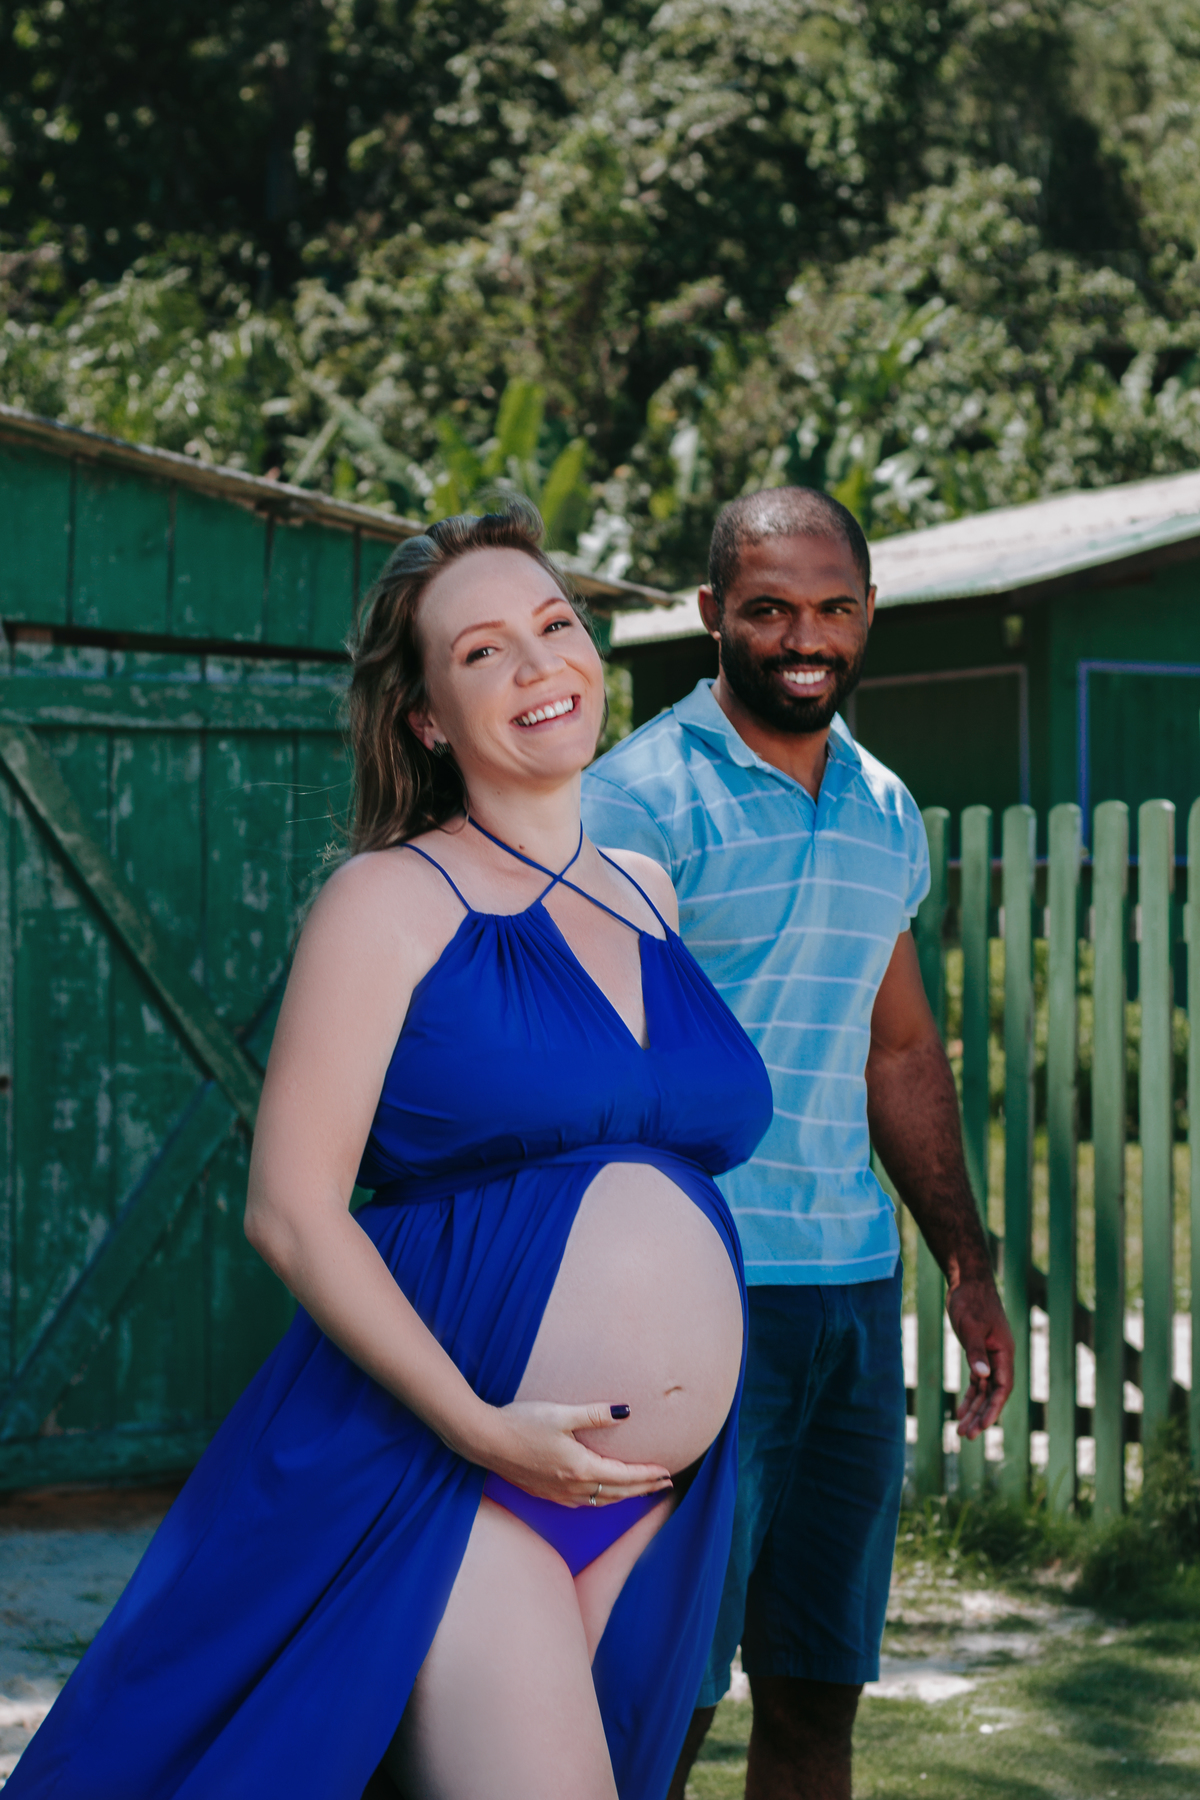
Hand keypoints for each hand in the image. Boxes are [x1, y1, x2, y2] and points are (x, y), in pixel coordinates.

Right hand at [479, 1400, 673, 1507]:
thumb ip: (596, 1414)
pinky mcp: (545, 1492)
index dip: (647, 1476)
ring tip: (641, 1491)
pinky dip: (602, 1499)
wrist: (485, 1441)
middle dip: (643, 1489)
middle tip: (664, 1485)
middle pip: (617, 1493)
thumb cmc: (522, 1423)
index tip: (667, 1473)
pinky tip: (602, 1494)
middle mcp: (572, 1486)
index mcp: (580, 1467)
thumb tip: (627, 1412)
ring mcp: (557, 1493)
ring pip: (601, 1500)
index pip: (624, 1476)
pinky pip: (583, 1502)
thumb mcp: (562, 1414)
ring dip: (624, 1496)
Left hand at [947, 1278, 1014, 1438]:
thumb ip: (976, 1351)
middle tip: (966, 1436)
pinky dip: (970, 1396)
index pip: (1002, 1388)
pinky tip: (960, 1411)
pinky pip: (977, 1382)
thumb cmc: (971, 1301)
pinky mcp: (979, 1353)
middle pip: (993, 1394)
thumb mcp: (971, 1326)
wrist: (968, 1281)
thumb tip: (983, 1376)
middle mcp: (1000, 1358)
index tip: (983, 1426)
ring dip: (974, 1410)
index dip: (993, 1408)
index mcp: (1004, 1352)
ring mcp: (990, 1357)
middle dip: (981, 1415)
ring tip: (961, 1431)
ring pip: (984, 1391)